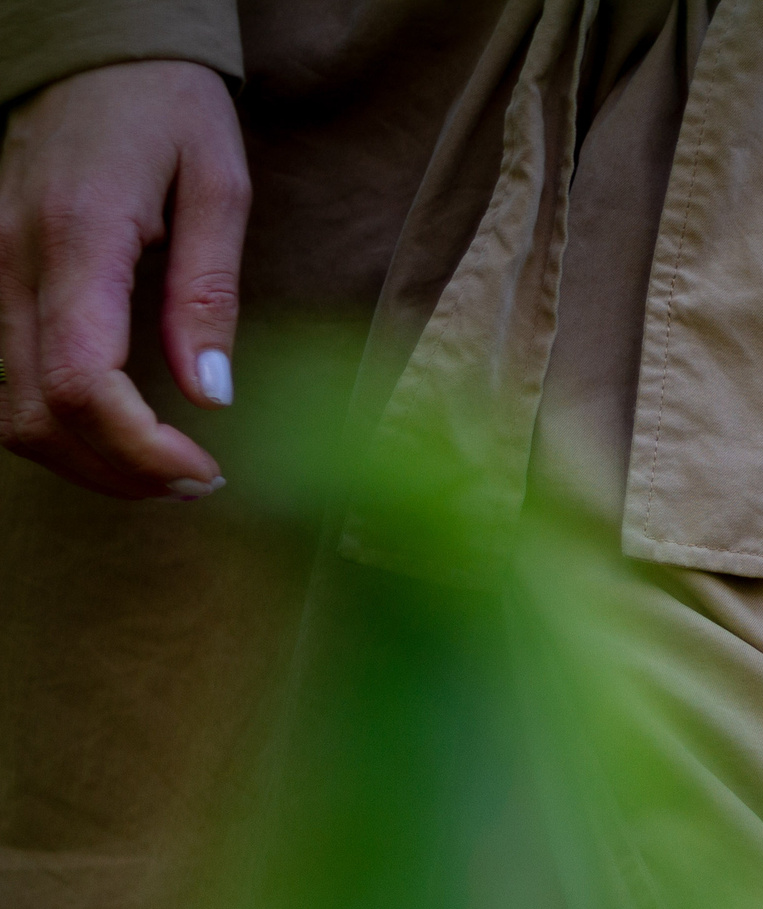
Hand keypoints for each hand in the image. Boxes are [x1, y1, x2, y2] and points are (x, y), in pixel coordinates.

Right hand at [0, 60, 248, 497]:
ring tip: (163, 468)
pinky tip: (118, 429)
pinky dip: (57, 421)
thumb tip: (209, 395)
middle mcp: (12, 260)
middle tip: (194, 482)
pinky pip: (4, 375)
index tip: (201, 472)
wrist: (92, 49)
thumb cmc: (165, 107)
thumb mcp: (218, 186)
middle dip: (115, 471)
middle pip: (35, 412)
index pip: (82, 381)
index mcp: (78, 238)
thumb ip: (209, 294)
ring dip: (84, 458)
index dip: (138, 450)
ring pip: (9, 405)